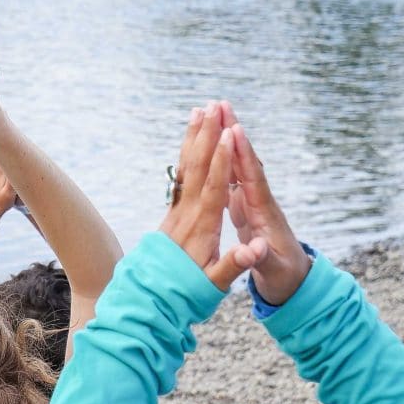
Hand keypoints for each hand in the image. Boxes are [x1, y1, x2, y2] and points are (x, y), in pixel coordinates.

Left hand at [159, 102, 266, 289]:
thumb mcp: (213, 285)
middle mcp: (186, 213)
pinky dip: (186, 154)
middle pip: (197, 168)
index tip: (228, 133)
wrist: (152, 298)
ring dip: (193, 137)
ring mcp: (177, 211)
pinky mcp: (173, 212)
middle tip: (214, 106)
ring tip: (199, 110)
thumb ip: (232, 266)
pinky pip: (181, 176)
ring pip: (186, 167)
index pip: (214, 187)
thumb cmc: (186, 293)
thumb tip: (251, 252)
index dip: (222, 159)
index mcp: (202, 227)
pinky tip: (189, 139)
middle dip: (206, 135)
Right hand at [220, 103, 310, 305]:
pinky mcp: (245, 208)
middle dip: (234, 133)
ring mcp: (252, 203)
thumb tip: (257, 250)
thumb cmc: (284, 279)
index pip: (253, 179)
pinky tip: (211, 146)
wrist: (294, 284)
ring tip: (215, 113)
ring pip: (237, 166)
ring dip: (227, 140)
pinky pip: (231, 178)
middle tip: (221, 104)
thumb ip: (262, 260)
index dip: (244, 155)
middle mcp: (260, 202)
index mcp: (265, 215)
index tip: (235, 129)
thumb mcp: (273, 273)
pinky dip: (222, 159)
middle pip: (245, 162)